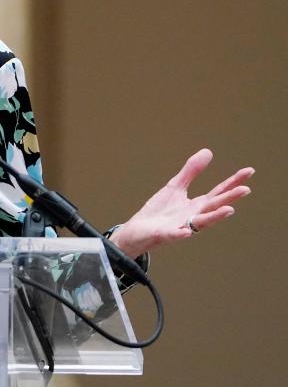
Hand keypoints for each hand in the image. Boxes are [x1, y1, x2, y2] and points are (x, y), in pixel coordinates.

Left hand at [108, 148, 252, 259]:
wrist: (138, 230)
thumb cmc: (160, 211)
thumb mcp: (176, 187)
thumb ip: (191, 171)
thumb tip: (208, 151)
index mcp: (197, 205)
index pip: (218, 192)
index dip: (233, 182)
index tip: (249, 171)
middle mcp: (193, 216)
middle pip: (214, 206)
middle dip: (229, 198)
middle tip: (246, 190)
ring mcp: (181, 226)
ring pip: (200, 222)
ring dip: (214, 217)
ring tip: (229, 210)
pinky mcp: (165, 234)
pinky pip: (174, 235)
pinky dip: (180, 234)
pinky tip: (185, 232)